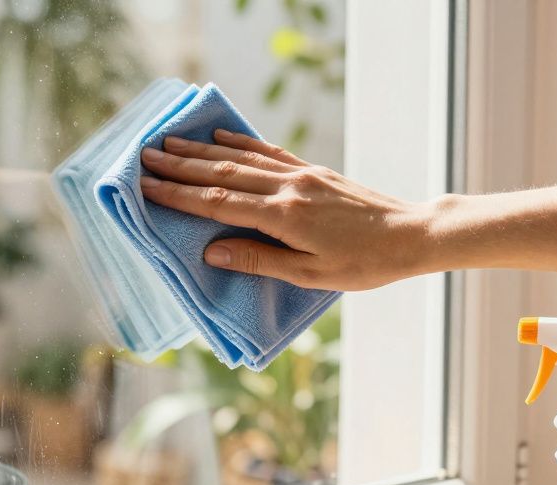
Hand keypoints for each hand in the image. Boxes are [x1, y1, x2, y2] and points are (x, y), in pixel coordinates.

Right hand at [139, 129, 432, 290]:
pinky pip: (269, 152)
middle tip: (144, 158)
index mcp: (283, 217)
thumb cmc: (364, 265)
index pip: (218, 204)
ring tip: (169, 143)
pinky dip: (241, 143)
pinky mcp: (314, 170)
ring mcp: (301, 174)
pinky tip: (220, 138)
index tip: (147, 187)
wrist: (411, 235)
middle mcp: (288, 187)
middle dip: (180, 166)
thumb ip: (259, 260)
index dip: (179, 196)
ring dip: (201, 151)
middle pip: (222, 173)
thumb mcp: (311, 275)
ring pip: (241, 158)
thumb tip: (212, 252)